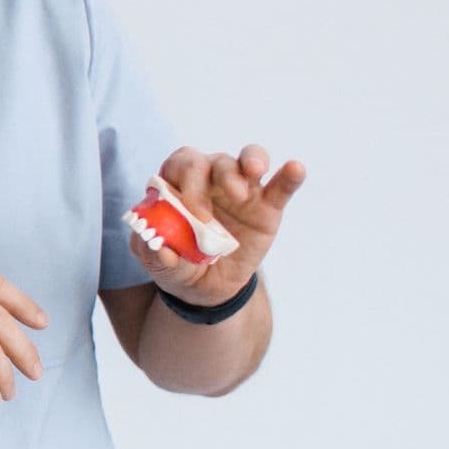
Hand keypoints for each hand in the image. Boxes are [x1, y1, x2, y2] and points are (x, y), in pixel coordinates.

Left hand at [129, 144, 306, 305]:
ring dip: (251, 161)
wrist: (209, 289)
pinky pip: (280, 186)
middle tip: (225, 203)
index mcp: (178, 185)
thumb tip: (158, 247)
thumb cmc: (180, 265)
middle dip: (219, 176)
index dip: (188, 181)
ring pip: (245, 160)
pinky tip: (295, 169)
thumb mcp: (161, 266)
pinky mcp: (267, 206)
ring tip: (254, 172)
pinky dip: (289, 176)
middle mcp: (209, 180)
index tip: (193, 212)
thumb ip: (153, 254)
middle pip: (215, 161)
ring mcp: (241, 190)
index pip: (182, 165)